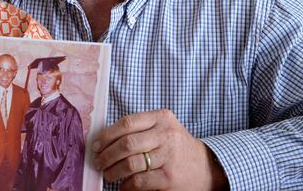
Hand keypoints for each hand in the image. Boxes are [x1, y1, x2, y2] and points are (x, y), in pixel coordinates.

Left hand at [92, 109, 227, 190]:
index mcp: (161, 118)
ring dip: (113, 171)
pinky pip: (139, 181)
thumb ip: (140, 129)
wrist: (207, 167)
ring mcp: (168, 157)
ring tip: (108, 175)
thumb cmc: (177, 147)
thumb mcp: (163, 129)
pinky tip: (123, 185)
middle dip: (106, 155)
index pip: (127, 123)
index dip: (106, 135)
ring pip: (130, 164)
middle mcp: (166, 135)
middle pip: (126, 143)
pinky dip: (126, 185)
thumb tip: (104, 139)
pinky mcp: (168, 178)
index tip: (95, 144)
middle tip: (98, 162)